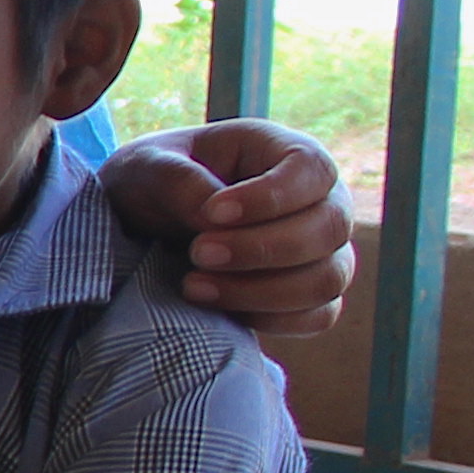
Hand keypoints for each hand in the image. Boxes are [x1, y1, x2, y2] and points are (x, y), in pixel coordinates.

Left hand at [104, 118, 354, 334]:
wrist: (145, 223)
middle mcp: (323, 201)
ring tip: (193, 285)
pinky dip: (271, 319)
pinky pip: (319, 316)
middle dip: (261, 248)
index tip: (212, 213)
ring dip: (261, 291)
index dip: (269, 197)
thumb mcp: (152, 165)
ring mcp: (325, 251)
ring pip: (326, 279)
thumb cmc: (159, 181)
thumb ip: (181, 182)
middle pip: (327, 229)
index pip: (311, 171)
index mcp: (290, 153)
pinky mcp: (312, 294)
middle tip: (198, 252)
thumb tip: (212, 218)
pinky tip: (217, 307)